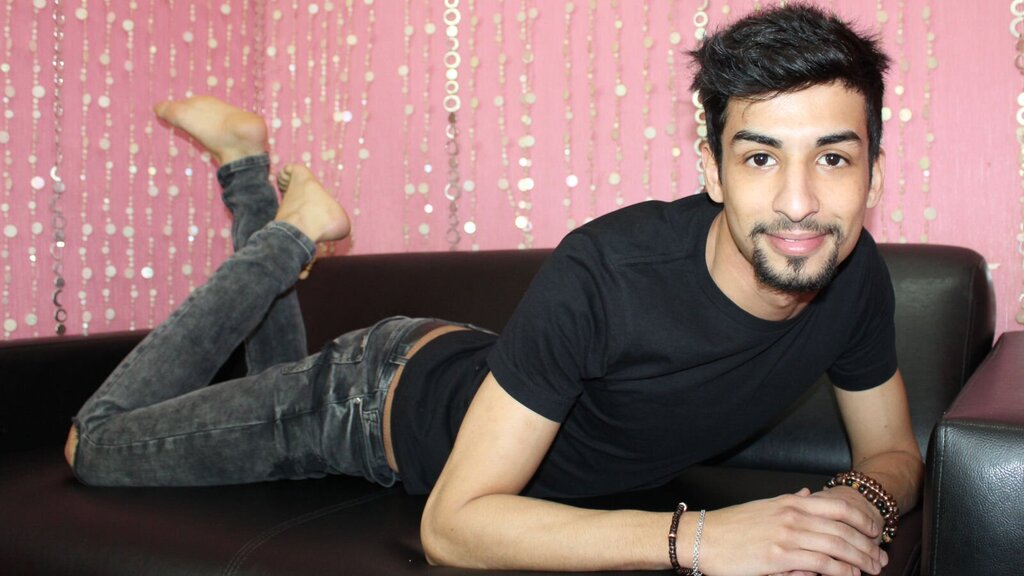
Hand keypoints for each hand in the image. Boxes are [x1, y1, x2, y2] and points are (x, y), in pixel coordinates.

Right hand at [697, 488, 887, 575]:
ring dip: (860, 560)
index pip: (838, 506)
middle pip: (843, 528)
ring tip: (872, 569)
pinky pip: (821, 564)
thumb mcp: (764, 506)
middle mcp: (792, 516)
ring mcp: (787, 536)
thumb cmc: (731, 525)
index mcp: (790, 503)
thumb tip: (807, 494)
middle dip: (868, 545)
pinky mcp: (779, 557)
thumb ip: (789, 501)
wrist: (702, 537)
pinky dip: (840, 571)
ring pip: (837, 547)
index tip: (875, 531)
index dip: (862, 519)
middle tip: (881, 558)